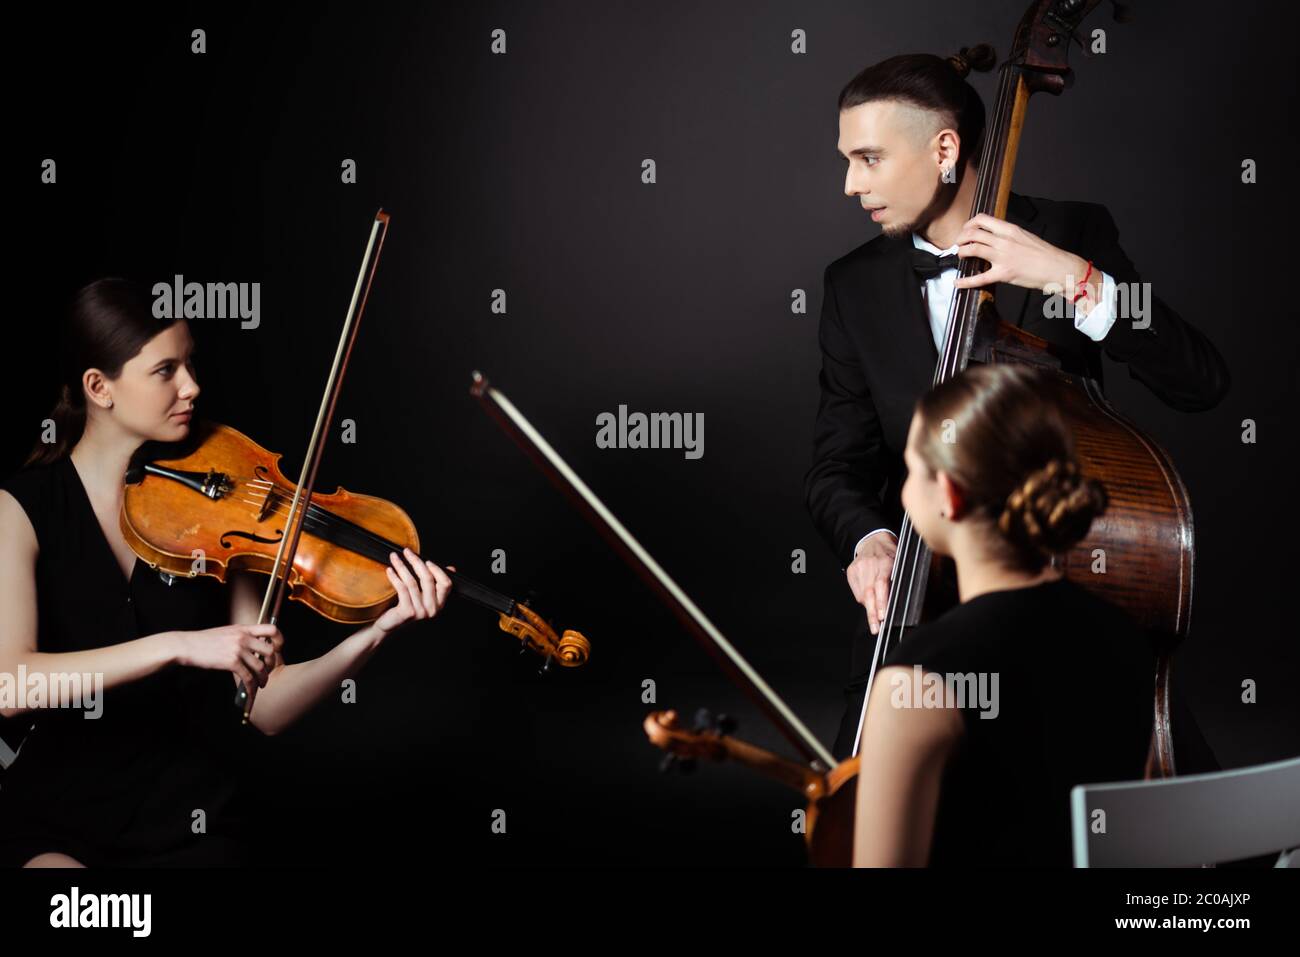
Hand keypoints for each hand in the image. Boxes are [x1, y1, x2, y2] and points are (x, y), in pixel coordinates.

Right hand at [174, 623, 283, 693]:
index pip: (271, 629)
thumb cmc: (205, 640)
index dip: (279, 640)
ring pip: (260, 666)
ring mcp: (238, 649)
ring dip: (263, 678)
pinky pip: (248, 677)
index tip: (278, 649)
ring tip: (261, 684)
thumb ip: (242, 636)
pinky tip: (251, 690)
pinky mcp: (231, 662)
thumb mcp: (227, 631)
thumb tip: (255, 645)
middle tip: (268, 670)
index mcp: (244, 628)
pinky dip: (251, 686)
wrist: (187, 645)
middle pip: (270, 651)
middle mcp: (243, 637)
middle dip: (272, 663)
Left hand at [373, 548, 452, 636]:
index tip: (426, 560)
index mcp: (439, 604)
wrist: (389, 626)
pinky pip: (402, 589)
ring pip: (412, 582)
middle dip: (416, 562)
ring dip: (402, 566)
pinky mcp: (408, 612)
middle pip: (428, 579)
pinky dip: (395, 577)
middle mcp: (432, 609)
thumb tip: (451, 568)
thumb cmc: (405, 608)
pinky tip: (389, 570)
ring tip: (394, 557)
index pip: (446, 584)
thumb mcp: (422, 595)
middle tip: (407, 551)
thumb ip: (435, 583)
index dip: (437, 570)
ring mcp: (421, 612)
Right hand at [847, 533, 896, 635]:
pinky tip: (869, 603)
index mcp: (885, 562)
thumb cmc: (890, 554)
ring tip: (874, 621)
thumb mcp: (900, 564)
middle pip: (869, 593)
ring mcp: (858, 567)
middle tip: (875, 629)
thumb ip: (897, 581)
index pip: (881, 584)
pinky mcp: (851, 571)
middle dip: (872, 613)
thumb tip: (896, 603)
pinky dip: (863, 600)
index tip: (882, 616)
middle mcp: (870, 564)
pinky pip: (857, 592)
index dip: (881, 601)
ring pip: (862, 595)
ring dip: (869, 609)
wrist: (873, 540)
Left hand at [952, 213, 1086, 294]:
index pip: (983, 219)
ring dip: (961, 252)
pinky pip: (979, 277)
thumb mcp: (1024, 237)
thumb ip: (1008, 236)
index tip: (966, 230)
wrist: (1058, 267)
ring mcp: (1003, 257)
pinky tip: (957, 283)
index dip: (969, 224)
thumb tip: (993, 237)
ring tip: (960, 255)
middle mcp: (1004, 240)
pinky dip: (965, 281)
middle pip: (973, 233)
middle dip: (961, 238)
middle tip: (958, 244)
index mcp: (1010, 230)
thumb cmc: (1043, 254)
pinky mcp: (1003, 274)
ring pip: (973, 249)